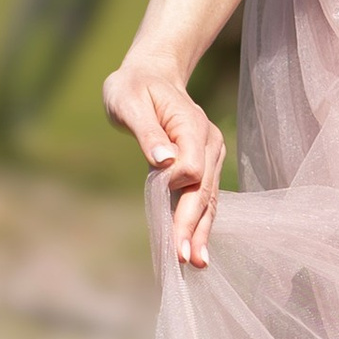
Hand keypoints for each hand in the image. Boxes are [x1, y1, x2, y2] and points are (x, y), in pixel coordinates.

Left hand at [103, 57, 225, 269]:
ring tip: (196, 263)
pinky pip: (203, 198)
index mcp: (191, 125)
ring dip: (201, 231)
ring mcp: (209, 156)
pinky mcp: (203, 167)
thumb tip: (163, 161)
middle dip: (193, 224)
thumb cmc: (133, 87)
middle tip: (185, 258)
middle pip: (203, 190)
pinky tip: (195, 249)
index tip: (158, 187)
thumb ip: (146, 131)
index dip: (177, 183)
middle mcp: (208, 143)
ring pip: (208, 199)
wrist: (151, 75)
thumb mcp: (128, 101)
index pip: (192, 165)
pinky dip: (199, 223)